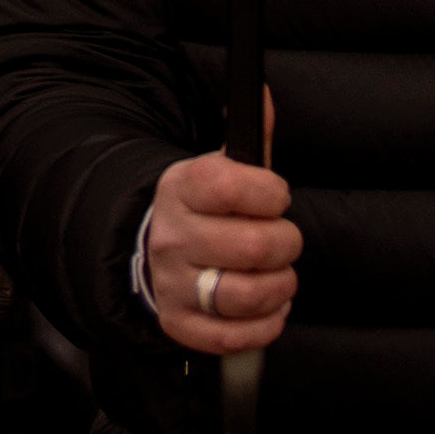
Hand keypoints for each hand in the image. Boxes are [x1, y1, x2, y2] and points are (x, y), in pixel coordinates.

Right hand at [146, 135, 299, 356]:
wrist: (149, 249)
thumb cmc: (202, 209)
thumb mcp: (219, 169)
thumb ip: (251, 138)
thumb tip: (265, 95)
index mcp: (180, 189)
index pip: (233, 186)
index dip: (271, 193)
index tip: (274, 198)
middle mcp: (172, 236)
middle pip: (254, 247)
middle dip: (285, 244)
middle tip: (281, 241)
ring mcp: (173, 283)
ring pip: (247, 295)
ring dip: (280, 287)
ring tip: (277, 276)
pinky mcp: (180, 324)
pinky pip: (235, 337)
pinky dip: (265, 325)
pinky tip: (266, 307)